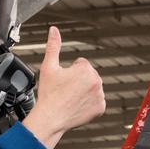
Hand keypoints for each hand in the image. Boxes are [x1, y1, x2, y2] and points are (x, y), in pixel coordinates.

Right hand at [22, 26, 105, 148]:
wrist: (50, 118)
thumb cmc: (48, 94)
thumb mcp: (48, 67)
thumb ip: (53, 46)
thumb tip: (54, 30)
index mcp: (86, 69)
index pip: (81, 64)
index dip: (69, 71)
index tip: (63, 81)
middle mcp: (96, 81)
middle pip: (88, 75)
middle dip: (78, 80)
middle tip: (65, 90)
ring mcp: (100, 96)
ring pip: (92, 87)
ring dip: (84, 90)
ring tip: (70, 98)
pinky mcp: (100, 108)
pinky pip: (96, 101)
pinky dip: (88, 103)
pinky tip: (77, 105)